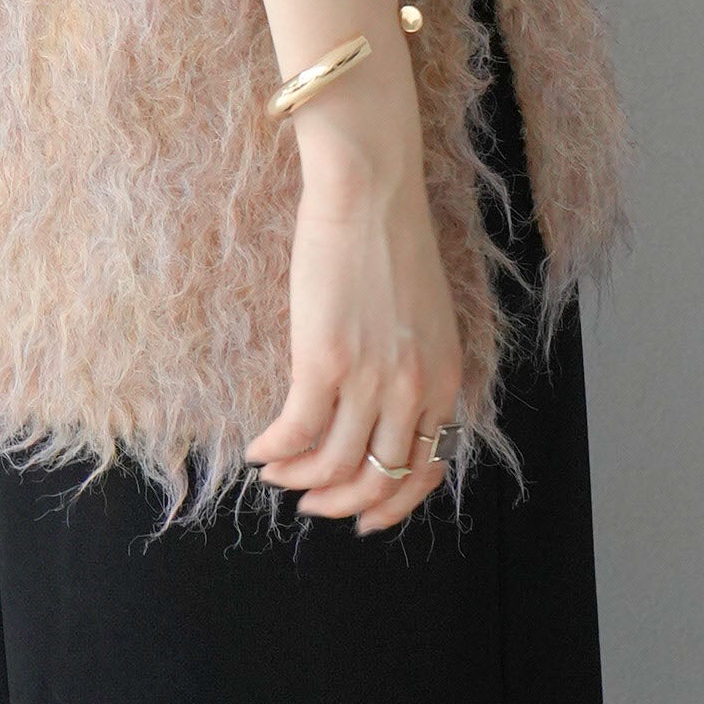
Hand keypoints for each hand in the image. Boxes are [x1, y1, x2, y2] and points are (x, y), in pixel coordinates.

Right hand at [244, 87, 463, 535]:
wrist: (370, 190)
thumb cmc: (392, 243)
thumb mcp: (426, 319)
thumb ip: (417, 369)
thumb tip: (385, 415)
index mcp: (445, 380)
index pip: (423, 471)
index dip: (389, 504)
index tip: (362, 512)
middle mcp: (414, 389)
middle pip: (377, 480)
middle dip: (339, 503)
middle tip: (311, 503)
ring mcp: (370, 378)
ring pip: (333, 467)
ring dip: (300, 481)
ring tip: (278, 474)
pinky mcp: (324, 360)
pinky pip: (296, 433)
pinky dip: (274, 452)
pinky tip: (259, 450)